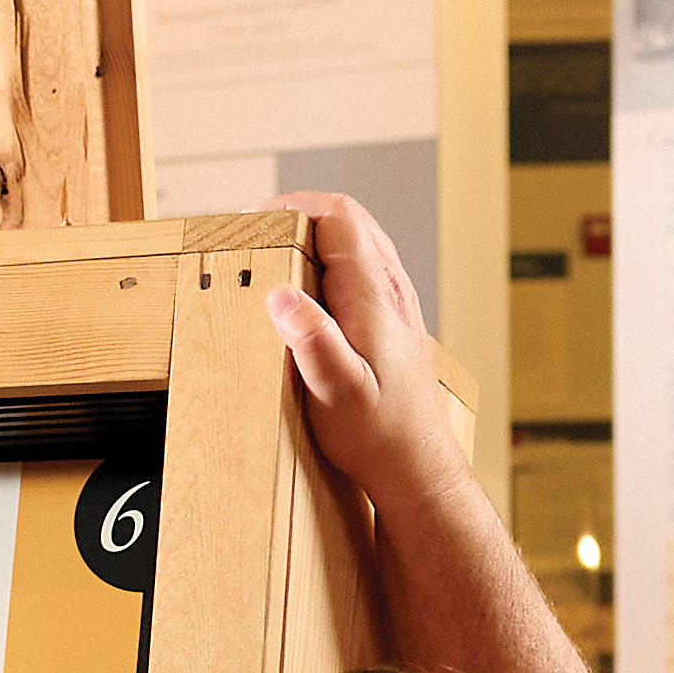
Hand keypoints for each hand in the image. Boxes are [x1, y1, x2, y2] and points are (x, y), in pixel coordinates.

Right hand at [256, 191, 469, 524]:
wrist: (417, 467)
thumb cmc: (379, 437)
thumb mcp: (336, 394)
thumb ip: (312, 342)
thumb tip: (280, 295)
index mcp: (374, 299)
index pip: (340, 217)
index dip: (295, 205)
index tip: (256, 219)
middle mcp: (391, 293)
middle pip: (350, 220)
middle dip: (300, 214)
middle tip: (258, 233)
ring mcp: (396, 305)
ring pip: (358, 241)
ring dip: (316, 237)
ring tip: (276, 256)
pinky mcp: (393, 322)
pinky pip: (362, 268)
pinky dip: (330, 262)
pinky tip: (307, 293)